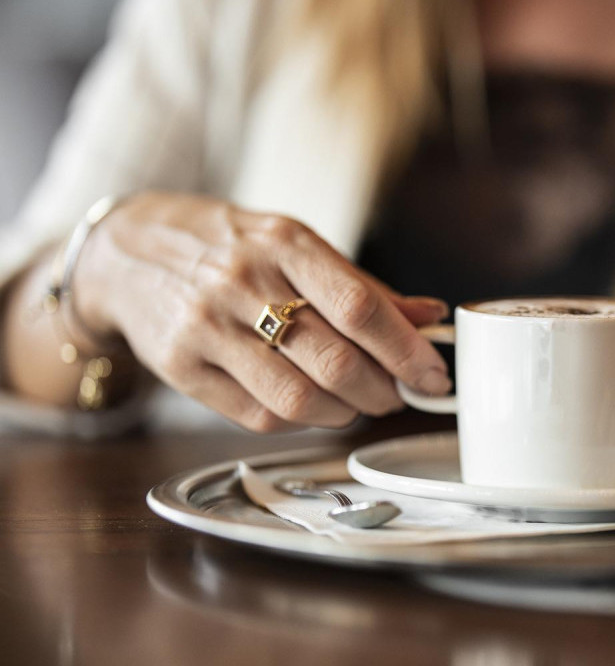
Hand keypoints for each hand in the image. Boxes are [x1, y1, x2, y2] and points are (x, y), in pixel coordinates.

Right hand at [74, 192, 449, 431]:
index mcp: (284, 245)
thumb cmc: (230, 248)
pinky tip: (313, 406)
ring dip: (346, 412)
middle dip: (383, 391)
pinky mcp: (181, 368)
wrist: (129, 252)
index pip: (360, 308)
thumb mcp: (296, 245)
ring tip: (359, 403)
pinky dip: (301, 421)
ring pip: (298, 399)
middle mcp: (242, 283)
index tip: (434, 375)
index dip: (407, 351)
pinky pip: (259, 417)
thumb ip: (363, 286)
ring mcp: (207, 328)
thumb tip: (430, 317)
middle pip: (335, 362)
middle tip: (400, 394)